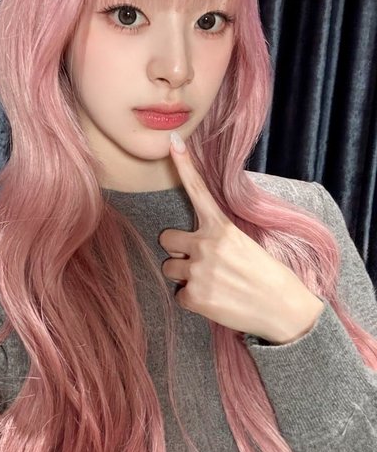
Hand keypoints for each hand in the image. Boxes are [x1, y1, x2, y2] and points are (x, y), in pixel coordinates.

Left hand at [159, 132, 324, 344]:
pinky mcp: (195, 296)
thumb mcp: (245, 244)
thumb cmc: (266, 275)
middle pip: (166, 238)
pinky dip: (193, 300)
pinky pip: (179, 295)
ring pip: (169, 268)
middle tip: (199, 261)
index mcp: (221, 227)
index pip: (197, 190)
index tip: (171, 141)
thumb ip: (217, 236)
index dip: (183, 165)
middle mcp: (206, 244)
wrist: (284, 310)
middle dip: (177, 249)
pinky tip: (215, 301)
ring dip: (183, 276)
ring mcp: (198, 270)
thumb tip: (195, 242)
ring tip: (211, 283)